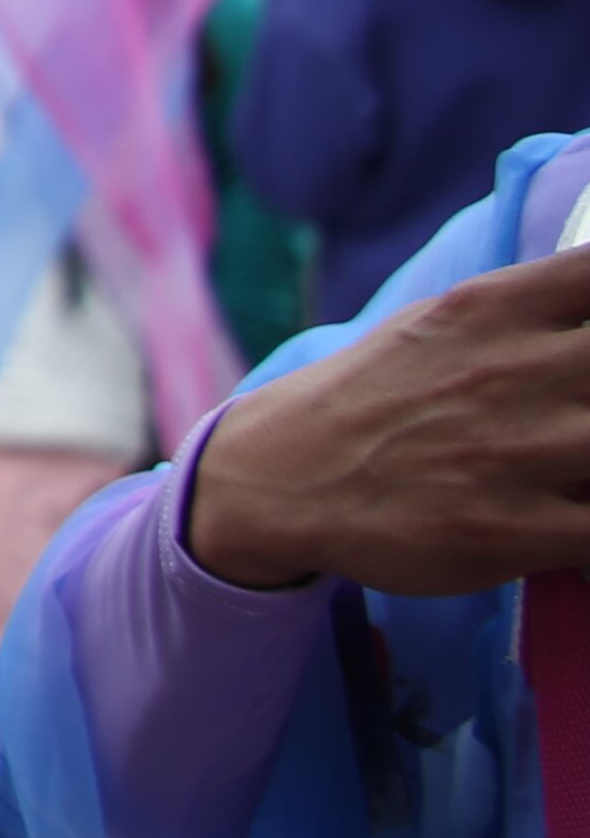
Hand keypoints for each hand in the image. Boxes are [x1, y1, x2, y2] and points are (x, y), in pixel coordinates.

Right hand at [187, 245, 589, 594]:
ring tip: (583, 459)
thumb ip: (531, 308)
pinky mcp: (519, 530)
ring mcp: (522, 452)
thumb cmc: (374, 396)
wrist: (279, 477)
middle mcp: (516, 370)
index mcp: (496, 308)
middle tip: (587, 409)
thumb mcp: (440, 322)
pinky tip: (585, 514)